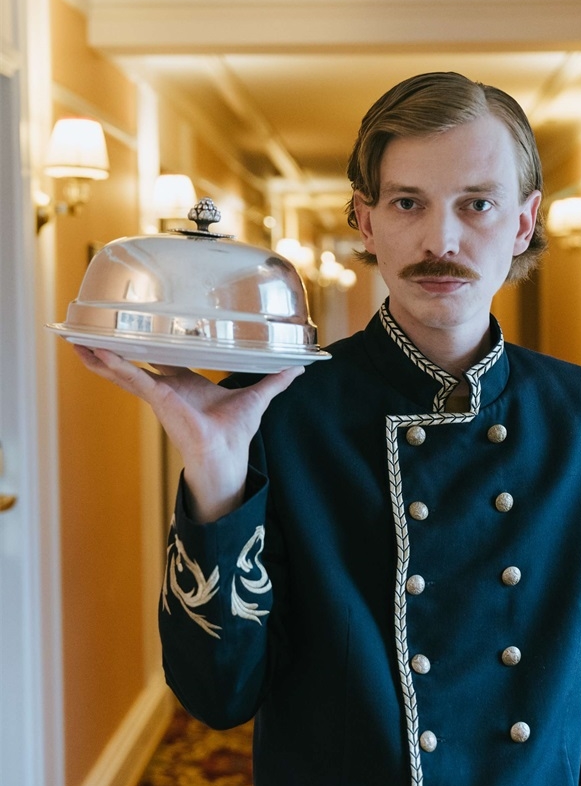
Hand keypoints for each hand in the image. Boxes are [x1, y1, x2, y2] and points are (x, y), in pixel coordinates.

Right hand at [73, 345, 302, 521]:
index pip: (160, 359)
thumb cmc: (235, 431)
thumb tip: (299, 366)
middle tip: (83, 335)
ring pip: (123, 371)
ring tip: (76, 342)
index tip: (132, 330)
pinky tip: (99, 354)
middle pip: (132, 364)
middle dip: (108, 351)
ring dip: (100, 357)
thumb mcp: (257, 396)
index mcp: (184, 383)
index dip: (146, 345)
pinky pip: (133, 379)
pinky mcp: (158, 398)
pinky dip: (116, 366)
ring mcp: (158, 393)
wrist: (227, 455)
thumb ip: (275, 379)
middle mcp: (166, 387)